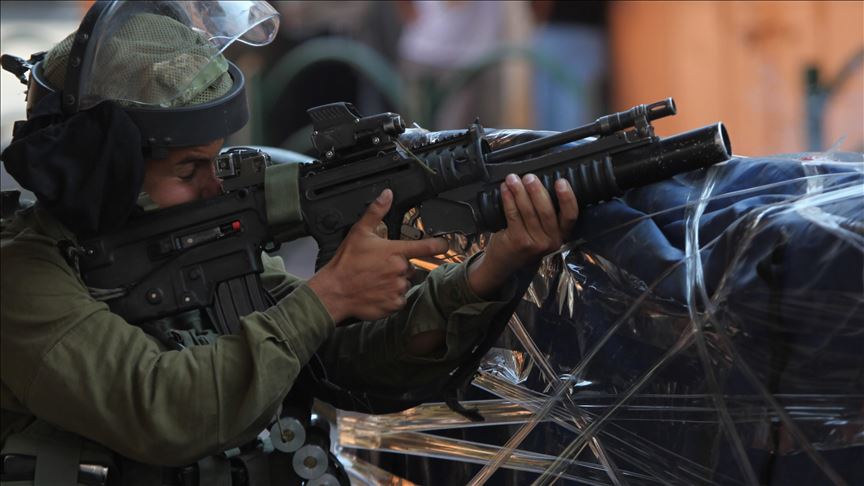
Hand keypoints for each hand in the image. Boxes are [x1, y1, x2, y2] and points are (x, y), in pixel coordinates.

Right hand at [308, 189, 448, 322]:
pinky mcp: (394, 304)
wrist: (334, 291)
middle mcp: (400, 270)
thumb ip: (376, 212)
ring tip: (376, 280)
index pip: (426, 246)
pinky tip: (377, 292)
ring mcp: (398, 288)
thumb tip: (387, 195)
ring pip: (404, 283)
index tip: (444, 245)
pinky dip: (391, 297)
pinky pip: (399, 299)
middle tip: (379, 267)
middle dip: (398, 266)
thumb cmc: (346, 263)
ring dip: (395, 282)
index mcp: (395, 251)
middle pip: (410, 267)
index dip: (439, 245)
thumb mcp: (359, 232)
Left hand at [468, 173, 578, 298]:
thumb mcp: (542, 231)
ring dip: (519, 192)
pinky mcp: (518, 241)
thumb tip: (539, 181)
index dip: (567, 198)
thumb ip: (545, 213)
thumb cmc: (524, 240)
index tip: (561, 181)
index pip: (571, 215)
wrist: (505, 263)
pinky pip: (513, 215)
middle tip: (530, 177)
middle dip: (537, 191)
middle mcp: (551, 241)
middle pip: (547, 211)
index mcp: (561, 234)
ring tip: (513, 179)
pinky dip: (508, 200)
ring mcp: (535, 243)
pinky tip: (505, 190)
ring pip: (528, 211)